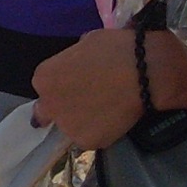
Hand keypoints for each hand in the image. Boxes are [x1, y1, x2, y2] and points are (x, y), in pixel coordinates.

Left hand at [30, 26, 186, 149]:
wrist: (143, 72)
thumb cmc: (115, 49)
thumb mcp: (85, 44)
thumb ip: (73, 60)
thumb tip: (80, 65)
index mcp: (43, 78)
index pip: (44, 87)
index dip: (61, 86)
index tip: (75, 85)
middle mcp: (49, 105)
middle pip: (51, 111)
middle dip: (65, 107)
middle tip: (89, 100)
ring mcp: (67, 126)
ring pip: (72, 127)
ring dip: (83, 121)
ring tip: (107, 108)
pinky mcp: (88, 142)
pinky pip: (92, 138)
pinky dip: (102, 131)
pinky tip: (116, 118)